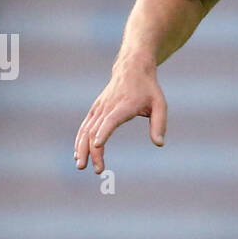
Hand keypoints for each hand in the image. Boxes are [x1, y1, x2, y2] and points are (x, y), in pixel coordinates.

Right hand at [74, 56, 166, 173]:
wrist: (131, 69)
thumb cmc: (148, 89)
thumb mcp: (160, 104)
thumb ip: (159, 124)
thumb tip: (159, 144)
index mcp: (124, 105)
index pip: (110, 120)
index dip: (103, 132)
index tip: (97, 145)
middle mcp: (107, 107)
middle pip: (96, 130)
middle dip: (94, 151)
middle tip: (97, 170)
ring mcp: (99, 108)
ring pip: (86, 130)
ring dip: (82, 149)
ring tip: (80, 166)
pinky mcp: (95, 110)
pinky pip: (84, 127)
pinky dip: (79, 140)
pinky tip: (78, 155)